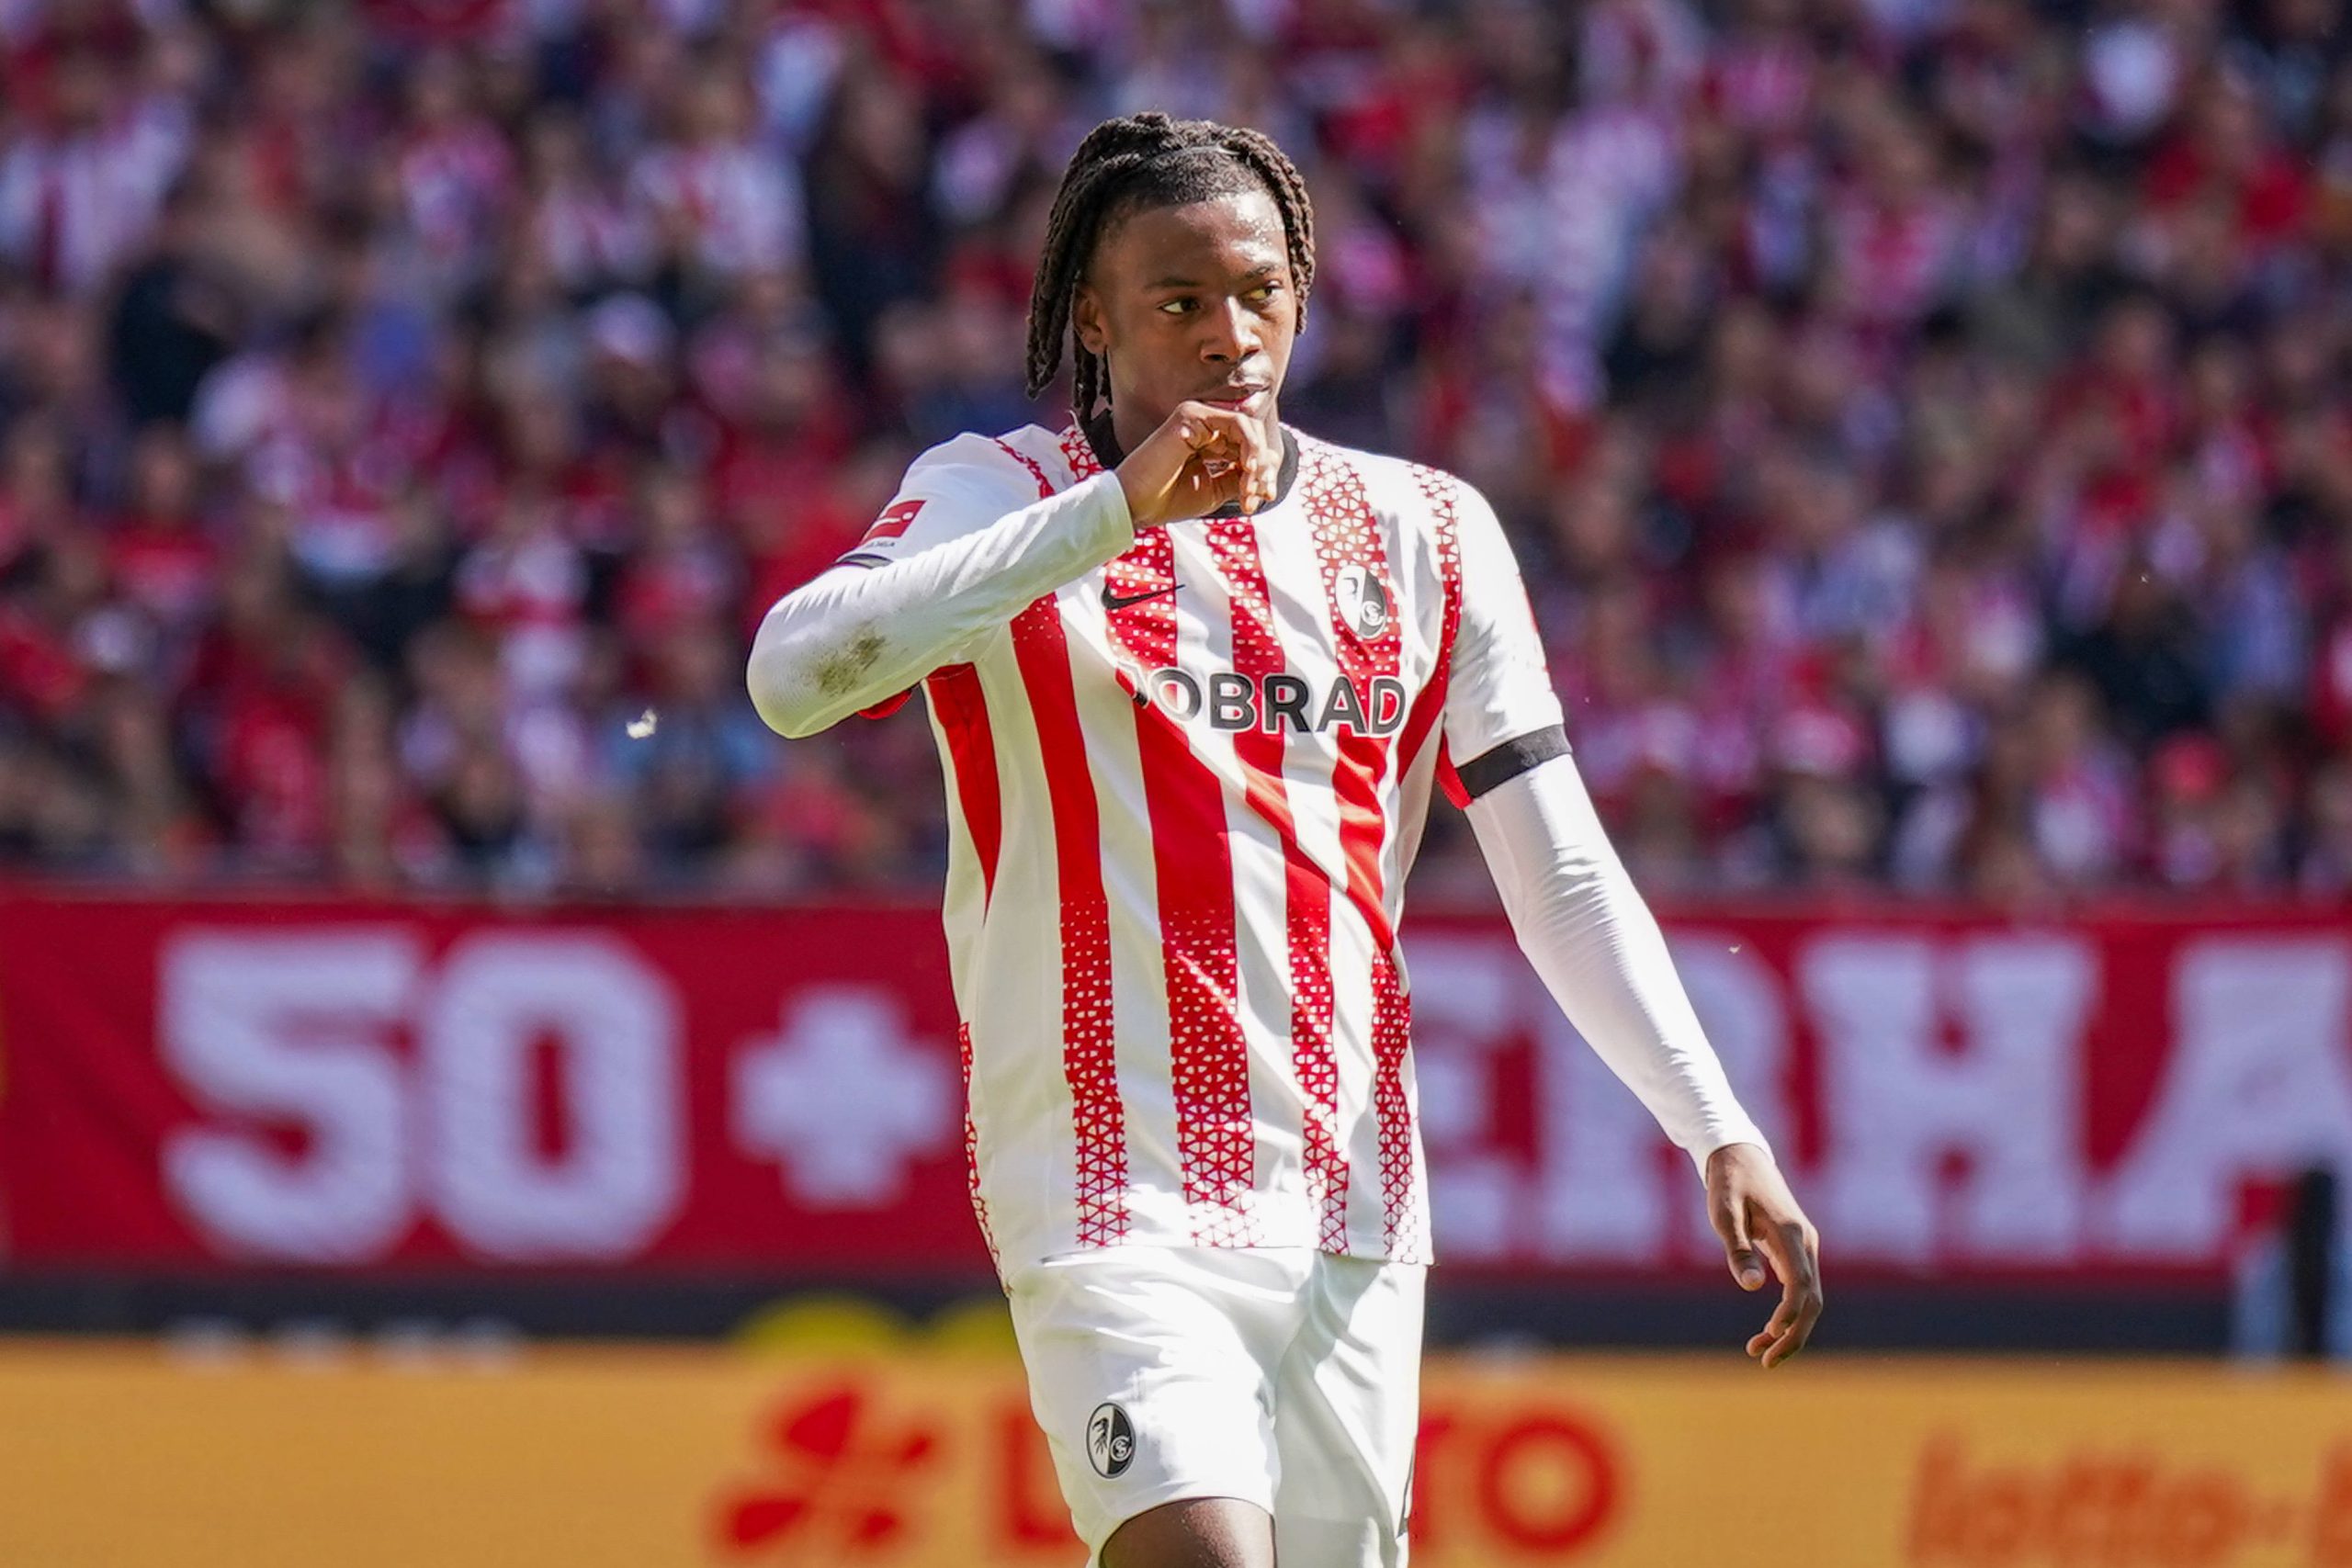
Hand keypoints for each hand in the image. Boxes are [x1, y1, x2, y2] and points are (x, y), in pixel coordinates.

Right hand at [1115, 402, 1279, 529]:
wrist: (1136, 506)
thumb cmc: (1169, 499)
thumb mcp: (1216, 490)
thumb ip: (1241, 476)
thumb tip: (1271, 466)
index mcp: (1209, 439)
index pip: (1249, 445)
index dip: (1264, 470)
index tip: (1265, 497)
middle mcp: (1203, 423)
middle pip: (1253, 435)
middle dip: (1265, 466)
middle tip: (1262, 495)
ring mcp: (1197, 416)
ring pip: (1248, 427)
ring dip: (1258, 459)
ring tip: (1251, 487)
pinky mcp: (1192, 415)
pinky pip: (1237, 424)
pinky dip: (1250, 448)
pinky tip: (1247, 471)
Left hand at [1705, 1142, 1822, 1368]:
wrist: (1740, 1156)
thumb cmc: (1728, 1184)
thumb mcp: (1724, 1213)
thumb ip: (1737, 1249)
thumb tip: (1752, 1287)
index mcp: (1790, 1233)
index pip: (1800, 1283)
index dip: (1790, 1313)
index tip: (1769, 1334)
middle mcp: (1806, 1243)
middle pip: (1812, 1300)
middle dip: (1794, 1336)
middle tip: (1766, 1362)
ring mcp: (1805, 1248)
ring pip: (1809, 1299)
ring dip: (1790, 1330)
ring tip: (1759, 1354)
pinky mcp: (1796, 1251)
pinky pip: (1800, 1290)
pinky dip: (1788, 1315)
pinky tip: (1767, 1332)